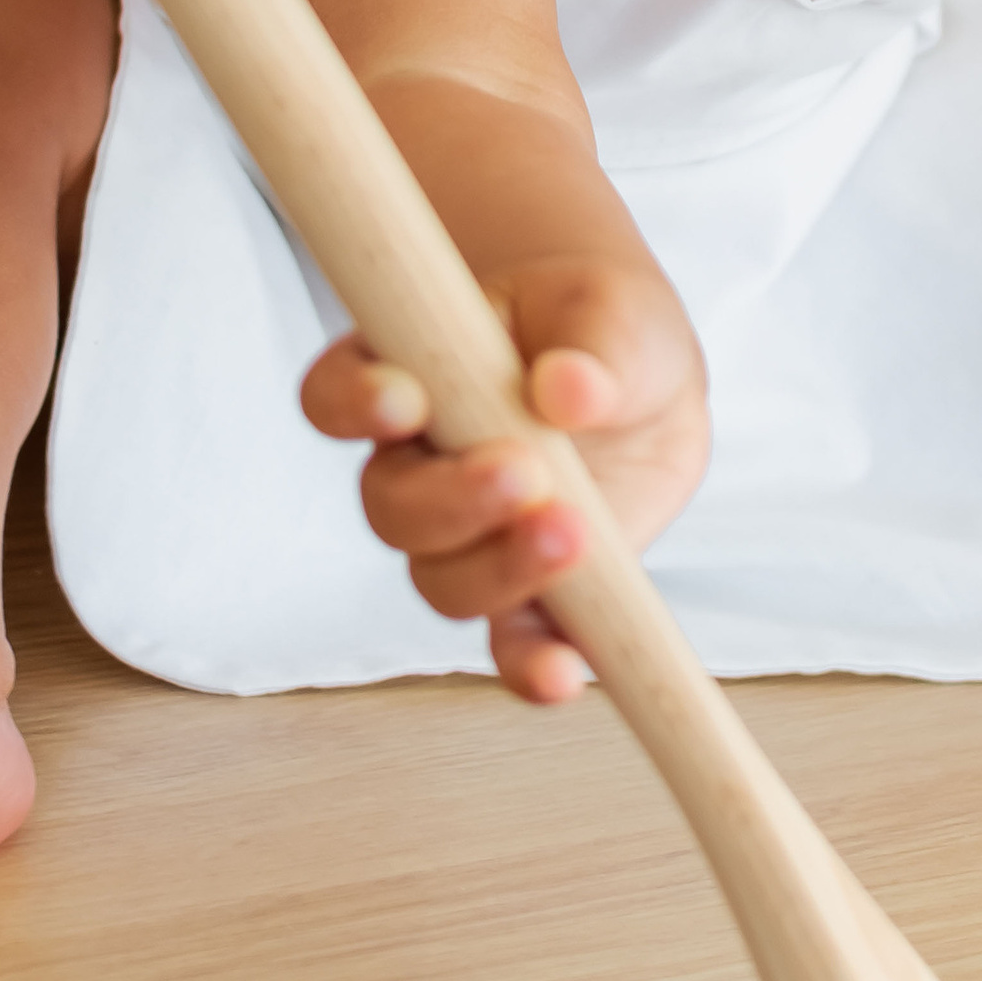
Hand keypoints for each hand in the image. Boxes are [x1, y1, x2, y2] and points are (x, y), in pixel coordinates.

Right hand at [300, 253, 708, 701]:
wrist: (642, 377)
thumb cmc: (605, 322)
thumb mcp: (612, 308)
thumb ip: (594, 344)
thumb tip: (570, 390)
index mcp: (408, 368)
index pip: (339, 392)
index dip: (354, 404)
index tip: (403, 400)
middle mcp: (417, 462)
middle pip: (392, 504)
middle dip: (451, 499)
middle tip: (526, 472)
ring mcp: (467, 534)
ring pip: (441, 576)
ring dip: (499, 569)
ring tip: (573, 533)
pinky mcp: (525, 587)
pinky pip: (510, 641)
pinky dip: (530, 664)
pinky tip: (562, 672)